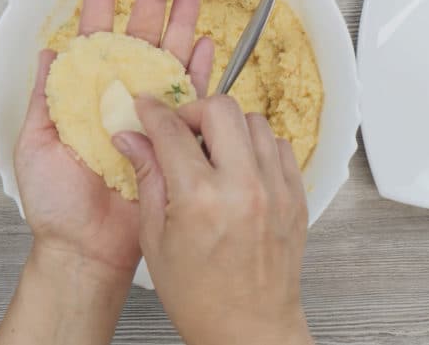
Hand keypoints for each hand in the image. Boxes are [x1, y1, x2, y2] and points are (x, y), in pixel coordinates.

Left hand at [14, 0, 213, 274]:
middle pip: (138, 33)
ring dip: (180, 20)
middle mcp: (118, 93)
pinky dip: (198, 69)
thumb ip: (44, 96)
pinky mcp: (172, 135)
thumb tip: (49, 51)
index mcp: (83, 91)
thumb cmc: (55, 201)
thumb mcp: (36, 142)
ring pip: (168, 55)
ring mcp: (147, 112)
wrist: (87, 245)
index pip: (93, 32)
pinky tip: (206, 41)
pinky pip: (190, 97)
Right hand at [112, 96, 312, 344]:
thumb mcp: (155, 239)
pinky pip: (280, 146)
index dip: (154, 112)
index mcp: (200, 199)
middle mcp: (244, 187)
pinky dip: (257, 146)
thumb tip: (132, 138)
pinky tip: (240, 168)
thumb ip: (147, 178)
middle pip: (222, 109)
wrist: (249, 329)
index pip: (173, 130)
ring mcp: (276, 190)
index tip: (147, 107)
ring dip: (229, 127)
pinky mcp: (296, 197)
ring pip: (255, 122)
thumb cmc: (199, 296)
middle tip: (182, 130)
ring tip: (213, 152)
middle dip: (195, 110)